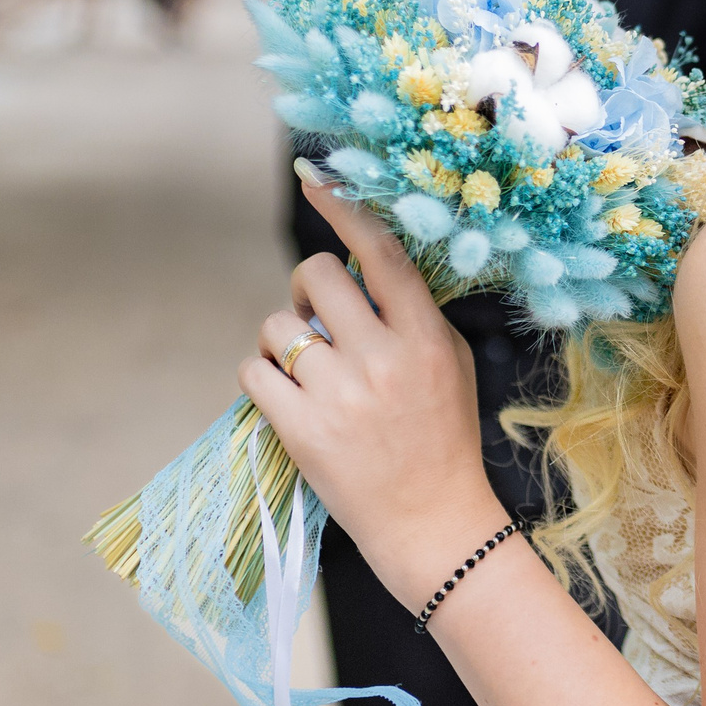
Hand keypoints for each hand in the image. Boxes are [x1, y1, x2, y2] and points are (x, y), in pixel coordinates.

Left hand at [241, 176, 507, 605]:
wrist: (433, 523)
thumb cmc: (443, 441)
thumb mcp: (452, 367)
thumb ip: (414, 317)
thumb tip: (366, 266)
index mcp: (426, 338)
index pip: (381, 255)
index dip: (345, 210)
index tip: (316, 182)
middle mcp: (384, 359)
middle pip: (317, 276)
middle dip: (305, 289)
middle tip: (314, 319)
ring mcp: (340, 395)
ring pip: (277, 326)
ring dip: (280, 340)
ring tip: (304, 370)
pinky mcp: (302, 430)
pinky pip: (254, 371)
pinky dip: (261, 378)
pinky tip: (283, 397)